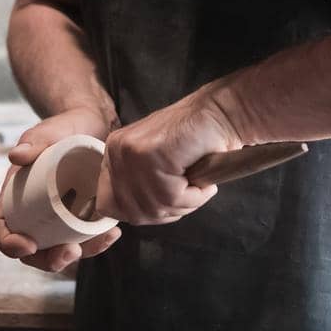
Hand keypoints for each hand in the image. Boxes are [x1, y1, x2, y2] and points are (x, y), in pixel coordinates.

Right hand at [0, 107, 122, 272]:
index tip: (28, 246)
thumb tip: (16, 155)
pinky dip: (97, 241)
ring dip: (79, 254)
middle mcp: (34, 212)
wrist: (93, 124)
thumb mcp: (48, 131)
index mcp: (14, 196)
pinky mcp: (81, 217)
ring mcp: (58, 218)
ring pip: (61, 248)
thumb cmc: (64, 127)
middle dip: (49, 260)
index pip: (1, 228)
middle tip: (70, 252)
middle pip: (32, 250)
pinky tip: (113, 232)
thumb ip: (34, 140)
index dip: (8, 243)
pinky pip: (84, 238)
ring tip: (102, 241)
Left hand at [94, 84, 241, 225]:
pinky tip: (205, 182)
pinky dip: (195, 197)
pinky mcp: (151, 156)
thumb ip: (140, 186)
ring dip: (184, 205)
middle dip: (165, 213)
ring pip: (153, 208)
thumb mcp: (158, 165)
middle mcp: (117, 151)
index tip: (167, 204)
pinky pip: (172, 198)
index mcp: (114, 153)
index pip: (108, 205)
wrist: (222, 114)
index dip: (139, 213)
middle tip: (189, 196)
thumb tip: (130, 217)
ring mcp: (131, 152)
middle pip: (131, 213)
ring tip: (199, 186)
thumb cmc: (198, 140)